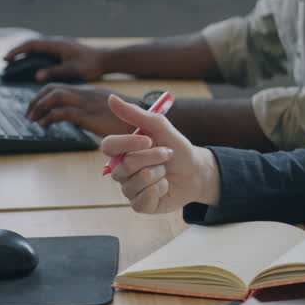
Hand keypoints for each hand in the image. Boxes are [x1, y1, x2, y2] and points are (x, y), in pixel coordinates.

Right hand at [4, 37, 106, 81]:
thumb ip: (54, 72)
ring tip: (15, 61)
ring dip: (26, 51)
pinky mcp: (63, 49)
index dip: (18, 51)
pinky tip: (32, 63)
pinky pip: (44, 49)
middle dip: (19, 50)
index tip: (7, 58)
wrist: (105, 59)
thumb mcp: (72, 70)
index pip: (32, 45)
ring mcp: (60, 45)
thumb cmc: (91, 64)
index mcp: (57, 44)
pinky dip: (35, 54)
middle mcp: (57, 42)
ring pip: (38, 46)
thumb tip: (37, 76)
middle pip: (32, 43)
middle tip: (7, 60)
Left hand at [26, 84, 133, 135]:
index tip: (37, 107)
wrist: (144, 120)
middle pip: (53, 88)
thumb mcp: (109, 111)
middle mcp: (86, 94)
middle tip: (29, 113)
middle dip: (36, 100)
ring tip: (32, 119)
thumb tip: (81, 121)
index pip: (61, 87)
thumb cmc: (130, 120)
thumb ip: (93, 112)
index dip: (44, 96)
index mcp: (90, 92)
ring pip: (54, 97)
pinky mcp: (88, 115)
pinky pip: (61, 112)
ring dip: (38, 108)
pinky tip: (44, 125)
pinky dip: (48, 118)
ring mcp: (87, 103)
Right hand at [102, 95, 220, 213]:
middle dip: (154, 157)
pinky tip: (164, 186)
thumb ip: (135, 114)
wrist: (196, 170)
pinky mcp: (140, 205)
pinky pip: (143, 200)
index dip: (127, 143)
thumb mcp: (160, 127)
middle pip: (126, 165)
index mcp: (122, 151)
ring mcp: (129, 189)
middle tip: (167, 154)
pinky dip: (160, 190)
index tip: (149, 139)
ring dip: (160, 174)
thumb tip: (111, 99)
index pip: (108, 146)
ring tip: (165, 171)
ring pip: (138, 181)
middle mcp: (121, 171)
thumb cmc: (176, 148)